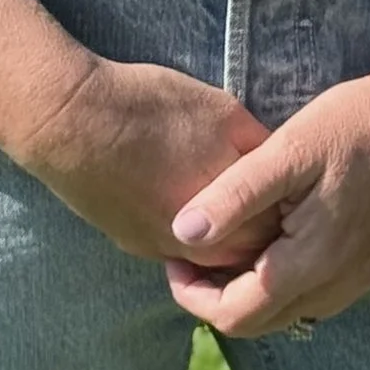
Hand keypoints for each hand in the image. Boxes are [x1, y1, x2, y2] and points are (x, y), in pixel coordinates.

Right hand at [9, 55, 270, 263]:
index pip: (282, 230)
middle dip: (264, 232)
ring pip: (213, 260)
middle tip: (275, 205)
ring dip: (227, 238)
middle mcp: (203, 246)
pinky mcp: (135, 244)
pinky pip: (177, 251)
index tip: (297, 191)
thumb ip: (257, 145)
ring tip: (236, 206)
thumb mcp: (222, 112)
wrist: (71, 124)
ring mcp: (165, 248)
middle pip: (250, 254)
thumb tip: (280, 161)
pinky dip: (192, 236)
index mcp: (233, 215)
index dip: (293, 209)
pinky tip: (192, 203)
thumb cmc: (150, 109)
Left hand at [160, 61, 369, 337]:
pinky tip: (275, 239)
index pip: (238, 315)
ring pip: (292, 312)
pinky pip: (321, 295)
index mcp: (315, 260)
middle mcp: (343, 283)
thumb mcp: (289, 149)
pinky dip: (287, 282)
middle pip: (263, 323)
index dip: (195, 296)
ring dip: (253, 292)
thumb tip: (181, 232)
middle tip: (191, 253)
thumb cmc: (356, 122)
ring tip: (229, 244)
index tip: (174, 257)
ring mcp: (365, 277)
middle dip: (218, 298)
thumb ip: (235, 195)